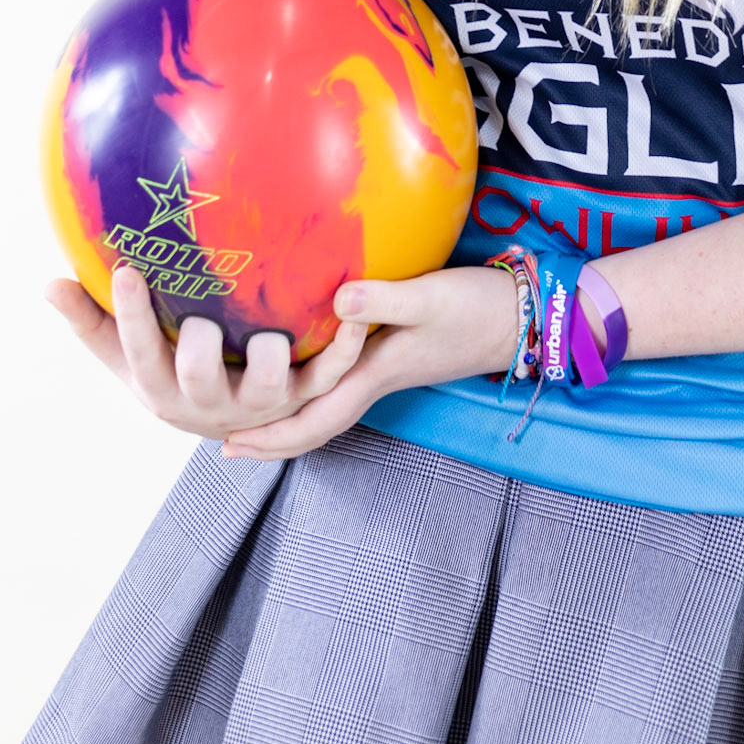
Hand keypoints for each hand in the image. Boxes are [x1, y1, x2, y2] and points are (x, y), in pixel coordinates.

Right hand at [45, 263, 369, 440]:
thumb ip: (89, 319)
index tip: (127, 269)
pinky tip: (354, 308)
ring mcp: (261, 401)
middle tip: (201, 318)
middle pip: (198, 378)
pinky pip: (330, 371)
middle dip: (198, 348)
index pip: (137, 352)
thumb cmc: (169, 369)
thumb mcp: (125, 354)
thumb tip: (47, 283)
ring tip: (271, 332)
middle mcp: (210, 401)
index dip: (132, 315)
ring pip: (268, 385)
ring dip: (269, 358)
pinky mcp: (305, 395)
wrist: (230, 422)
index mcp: (160, 386)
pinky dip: (345, 344)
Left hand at [220, 263, 520, 461]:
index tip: (228, 445)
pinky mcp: (393, 353)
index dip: (272, 436)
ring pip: (325, 406)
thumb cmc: (476, 309)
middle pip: (314, 424)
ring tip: (248, 411)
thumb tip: (335, 303)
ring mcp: (385, 370)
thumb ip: (384, 300)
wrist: (521, 317)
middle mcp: (374, 381)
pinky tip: (300, 369)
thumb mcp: (429, 298)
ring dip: (286, 415)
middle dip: (270, 437)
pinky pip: (340, 382)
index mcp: (374, 376)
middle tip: (222, 440)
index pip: (315, 421)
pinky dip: (312, 387)